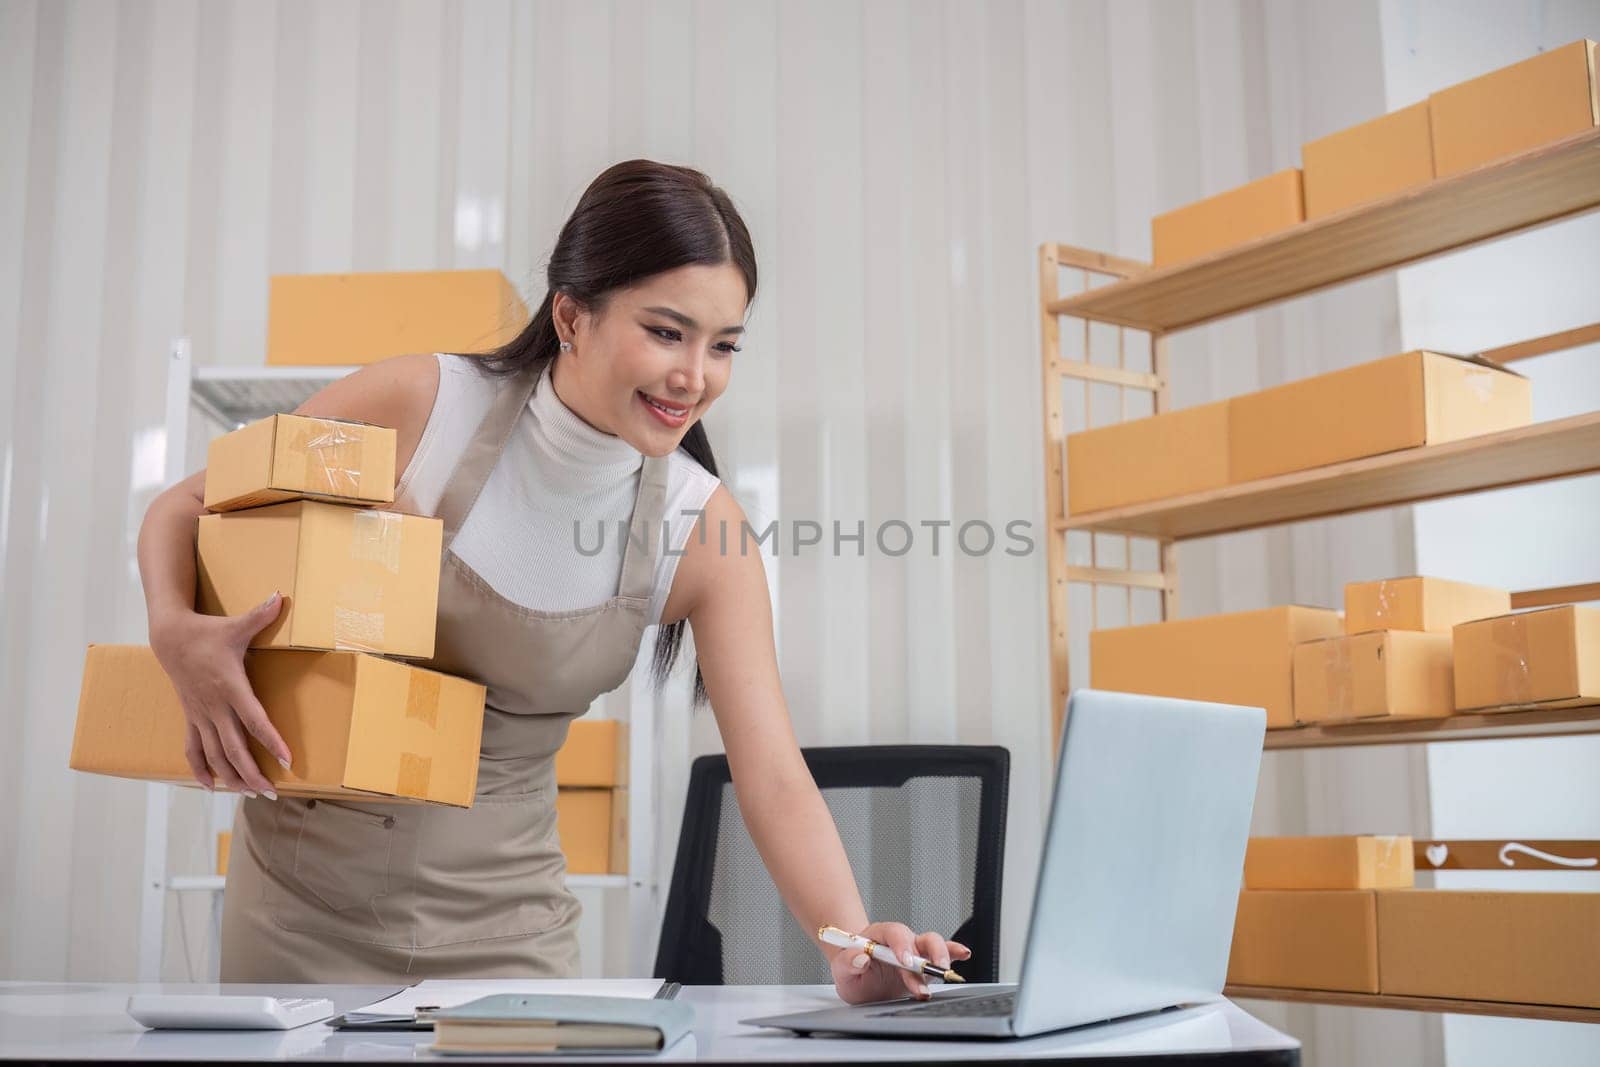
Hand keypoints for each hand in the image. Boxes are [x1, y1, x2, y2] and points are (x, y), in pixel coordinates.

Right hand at [149, 593, 290, 797]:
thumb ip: (261, 615)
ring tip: (250, 794)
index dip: (271, 742)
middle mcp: (215, 706)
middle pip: (234, 748)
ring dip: (231, 777)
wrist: (169, 636)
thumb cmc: (207, 631)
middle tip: (273, 792)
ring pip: (214, 755)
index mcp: (230, 687)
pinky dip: (200, 769)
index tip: (287, 761)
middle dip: (253, 773)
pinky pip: (193, 749)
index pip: (254, 721)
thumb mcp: (236, 624)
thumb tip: (282, 596)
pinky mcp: (191, 715)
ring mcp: (200, 714)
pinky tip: (209, 787)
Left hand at [828, 921, 971, 1003]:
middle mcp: (901, 941)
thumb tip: (860, 957)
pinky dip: (955, 953)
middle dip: (928, 953)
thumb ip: (847, 963)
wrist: (858, 978)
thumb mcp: (841, 971)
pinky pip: (944, 954)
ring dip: (941, 958)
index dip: (901, 945)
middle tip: (931, 969)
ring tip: (942, 973)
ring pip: (934, 945)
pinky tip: (963, 954)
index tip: (905, 961)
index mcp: (879, 936)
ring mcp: (915, 952)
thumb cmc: (851, 970)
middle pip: (920, 938)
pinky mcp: (924, 965)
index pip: (894, 933)